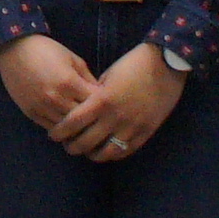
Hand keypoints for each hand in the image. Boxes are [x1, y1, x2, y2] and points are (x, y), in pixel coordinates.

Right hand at [0, 32, 97, 135]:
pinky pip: (50, 128)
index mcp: (69, 82)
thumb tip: (102, 95)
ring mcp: (42, 107)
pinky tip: (68, 127)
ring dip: (77, 128)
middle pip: (82, 119)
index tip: (109, 107)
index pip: (94, 103)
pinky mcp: (31, 113)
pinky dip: (61, 129)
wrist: (15, 49)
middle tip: (100, 122)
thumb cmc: (47, 50)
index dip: (104, 106)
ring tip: (86, 128)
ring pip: (66, 128)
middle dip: (92, 120)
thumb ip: (88, 78)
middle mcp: (56, 98)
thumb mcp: (73, 59)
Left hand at [58, 42, 184, 163]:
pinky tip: (106, 150)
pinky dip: (113, 154)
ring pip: (105, 153)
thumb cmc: (133, 64)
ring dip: (92, 154)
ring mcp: (131, 127)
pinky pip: (125, 151)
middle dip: (71, 146)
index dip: (59, 132)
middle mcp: (114, 117)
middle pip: (85, 143)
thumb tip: (83, 108)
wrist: (166, 63)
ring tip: (87, 151)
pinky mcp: (146, 132)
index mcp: (101, 100)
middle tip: (67, 145)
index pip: (72, 123)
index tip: (53, 134)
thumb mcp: (108, 76)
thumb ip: (94, 95)